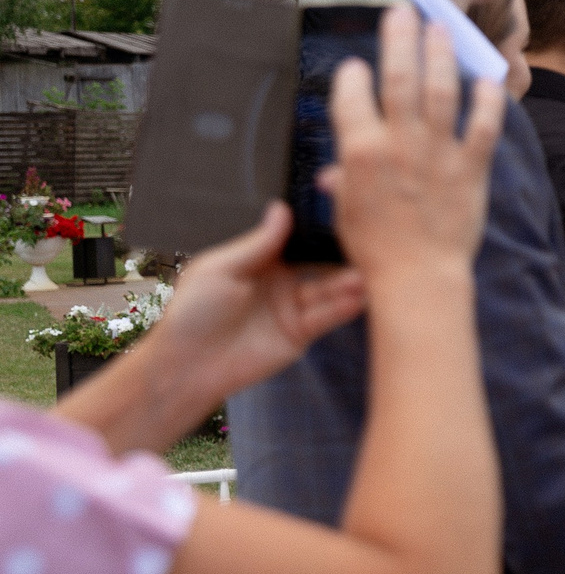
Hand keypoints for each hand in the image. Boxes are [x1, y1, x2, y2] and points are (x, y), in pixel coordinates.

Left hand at [146, 203, 367, 399]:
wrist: (188, 365)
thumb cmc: (193, 312)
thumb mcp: (221, 269)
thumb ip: (257, 243)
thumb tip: (281, 208)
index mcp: (259, 260)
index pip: (296, 239)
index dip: (317, 229)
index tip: (342, 216)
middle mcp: (281, 281)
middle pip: (319, 264)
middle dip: (341, 256)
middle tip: (365, 245)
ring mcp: (292, 308)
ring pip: (328, 290)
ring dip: (348, 282)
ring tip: (367, 274)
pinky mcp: (301, 333)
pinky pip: (327, 317)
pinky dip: (344, 308)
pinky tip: (359, 297)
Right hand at [321, 7, 505, 290]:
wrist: (419, 277)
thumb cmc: (376, 250)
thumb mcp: (346, 213)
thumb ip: (342, 184)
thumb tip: (332, 174)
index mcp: (361, 152)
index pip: (351, 98)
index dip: (352, 76)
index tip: (353, 64)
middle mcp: (399, 144)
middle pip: (399, 78)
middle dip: (399, 39)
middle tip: (402, 11)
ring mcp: (438, 153)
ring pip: (440, 92)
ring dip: (440, 55)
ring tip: (440, 27)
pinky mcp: (471, 168)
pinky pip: (483, 126)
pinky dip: (488, 101)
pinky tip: (488, 79)